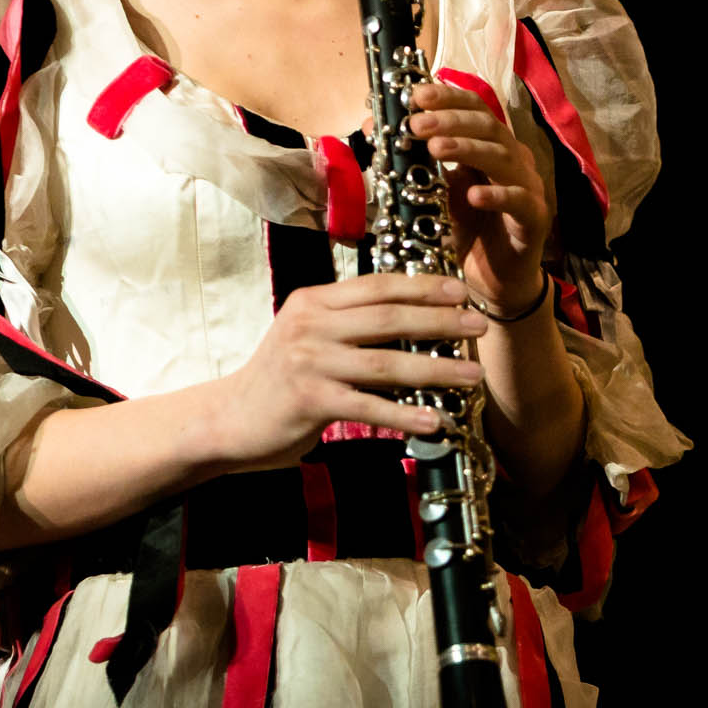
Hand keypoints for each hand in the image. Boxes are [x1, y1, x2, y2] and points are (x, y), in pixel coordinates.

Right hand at [218, 273, 485, 469]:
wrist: (227, 419)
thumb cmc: (279, 380)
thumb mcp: (309, 336)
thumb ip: (350, 324)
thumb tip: (416, 322)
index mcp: (314, 301)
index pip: (379, 286)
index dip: (424, 287)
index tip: (461, 291)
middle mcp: (311, 325)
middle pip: (390, 318)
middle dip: (441, 321)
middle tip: (479, 326)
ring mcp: (309, 362)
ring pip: (387, 363)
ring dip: (436, 370)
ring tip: (472, 376)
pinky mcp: (309, 400)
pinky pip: (368, 407)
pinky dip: (405, 415)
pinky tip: (434, 421)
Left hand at [400, 80, 549, 313]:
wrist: (494, 281)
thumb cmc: (466, 230)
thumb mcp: (433, 191)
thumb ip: (410, 160)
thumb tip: (370, 127)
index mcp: (489, 146)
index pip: (474, 109)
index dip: (447, 98)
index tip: (415, 95)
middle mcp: (512, 159)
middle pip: (488, 126)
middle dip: (451, 120)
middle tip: (417, 123)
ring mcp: (527, 186)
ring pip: (502, 157)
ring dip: (468, 149)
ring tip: (436, 149)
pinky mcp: (535, 217)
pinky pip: (519, 201)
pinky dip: (497, 195)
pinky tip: (474, 195)